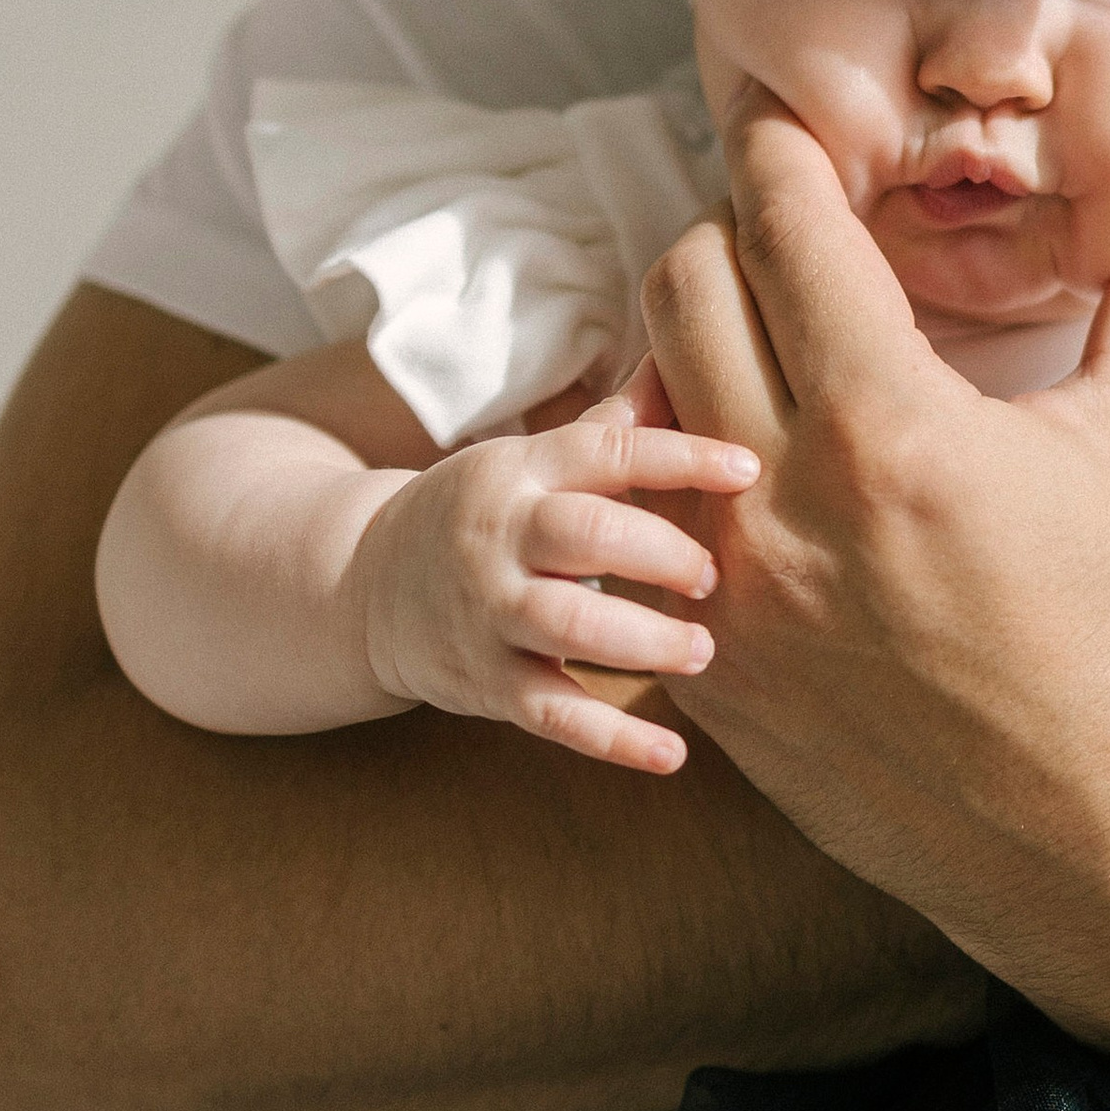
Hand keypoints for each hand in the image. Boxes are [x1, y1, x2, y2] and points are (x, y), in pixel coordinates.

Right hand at [351, 403, 760, 773]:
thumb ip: (614, 427)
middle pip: (585, 535)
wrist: (362, 584)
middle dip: (658, 552)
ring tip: (702, 651)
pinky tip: (672, 756)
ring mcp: (490, 614)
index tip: (747, 469)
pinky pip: (552, 715)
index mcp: (523, 472)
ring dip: (642, 642)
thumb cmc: (486, 512)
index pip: (606, 452)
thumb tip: (693, 354)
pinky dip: (612, 740)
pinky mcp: (487, 684)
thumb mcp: (533, 460)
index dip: (679, 457)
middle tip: (713, 575)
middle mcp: (502, 538)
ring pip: (568, 626)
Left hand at [636, 89, 1109, 953]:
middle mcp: (783, 511)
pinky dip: (683, 470)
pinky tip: (760, 462)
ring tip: (774, 340)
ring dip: (694, 347)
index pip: (784, 227)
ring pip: (643, 406)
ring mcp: (731, 603)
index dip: (783, 150)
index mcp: (893, 433)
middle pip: (682, 289)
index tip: (797, 121)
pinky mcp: (714, 679)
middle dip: (731, 233)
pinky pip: (650, 530)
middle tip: (793, 228)